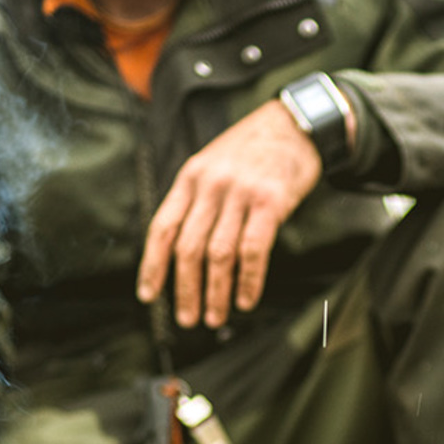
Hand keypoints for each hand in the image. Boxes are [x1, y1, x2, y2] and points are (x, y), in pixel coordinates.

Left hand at [136, 97, 350, 327]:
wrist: (295, 125)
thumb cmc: (253, 151)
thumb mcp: (212, 164)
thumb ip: (196, 200)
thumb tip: (182, 251)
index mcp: (190, 178)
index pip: (162, 228)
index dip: (152, 266)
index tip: (149, 295)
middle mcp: (210, 186)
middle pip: (188, 248)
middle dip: (184, 289)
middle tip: (187, 319)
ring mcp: (240, 194)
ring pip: (218, 254)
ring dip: (215, 293)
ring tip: (215, 317)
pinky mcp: (270, 202)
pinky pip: (253, 250)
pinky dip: (248, 281)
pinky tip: (246, 299)